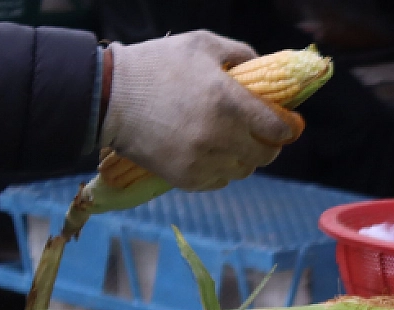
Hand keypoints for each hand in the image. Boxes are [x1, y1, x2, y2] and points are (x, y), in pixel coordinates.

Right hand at [102, 31, 300, 190]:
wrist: (106, 95)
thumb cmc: (155, 65)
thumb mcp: (201, 44)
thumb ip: (240, 54)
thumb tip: (264, 68)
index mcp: (230, 103)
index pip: (279, 129)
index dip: (287, 126)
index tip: (286, 123)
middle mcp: (221, 136)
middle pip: (266, 155)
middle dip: (266, 143)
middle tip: (257, 133)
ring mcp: (204, 161)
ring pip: (243, 169)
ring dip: (242, 157)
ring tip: (227, 140)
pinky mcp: (187, 178)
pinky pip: (219, 181)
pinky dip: (219, 169)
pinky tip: (206, 152)